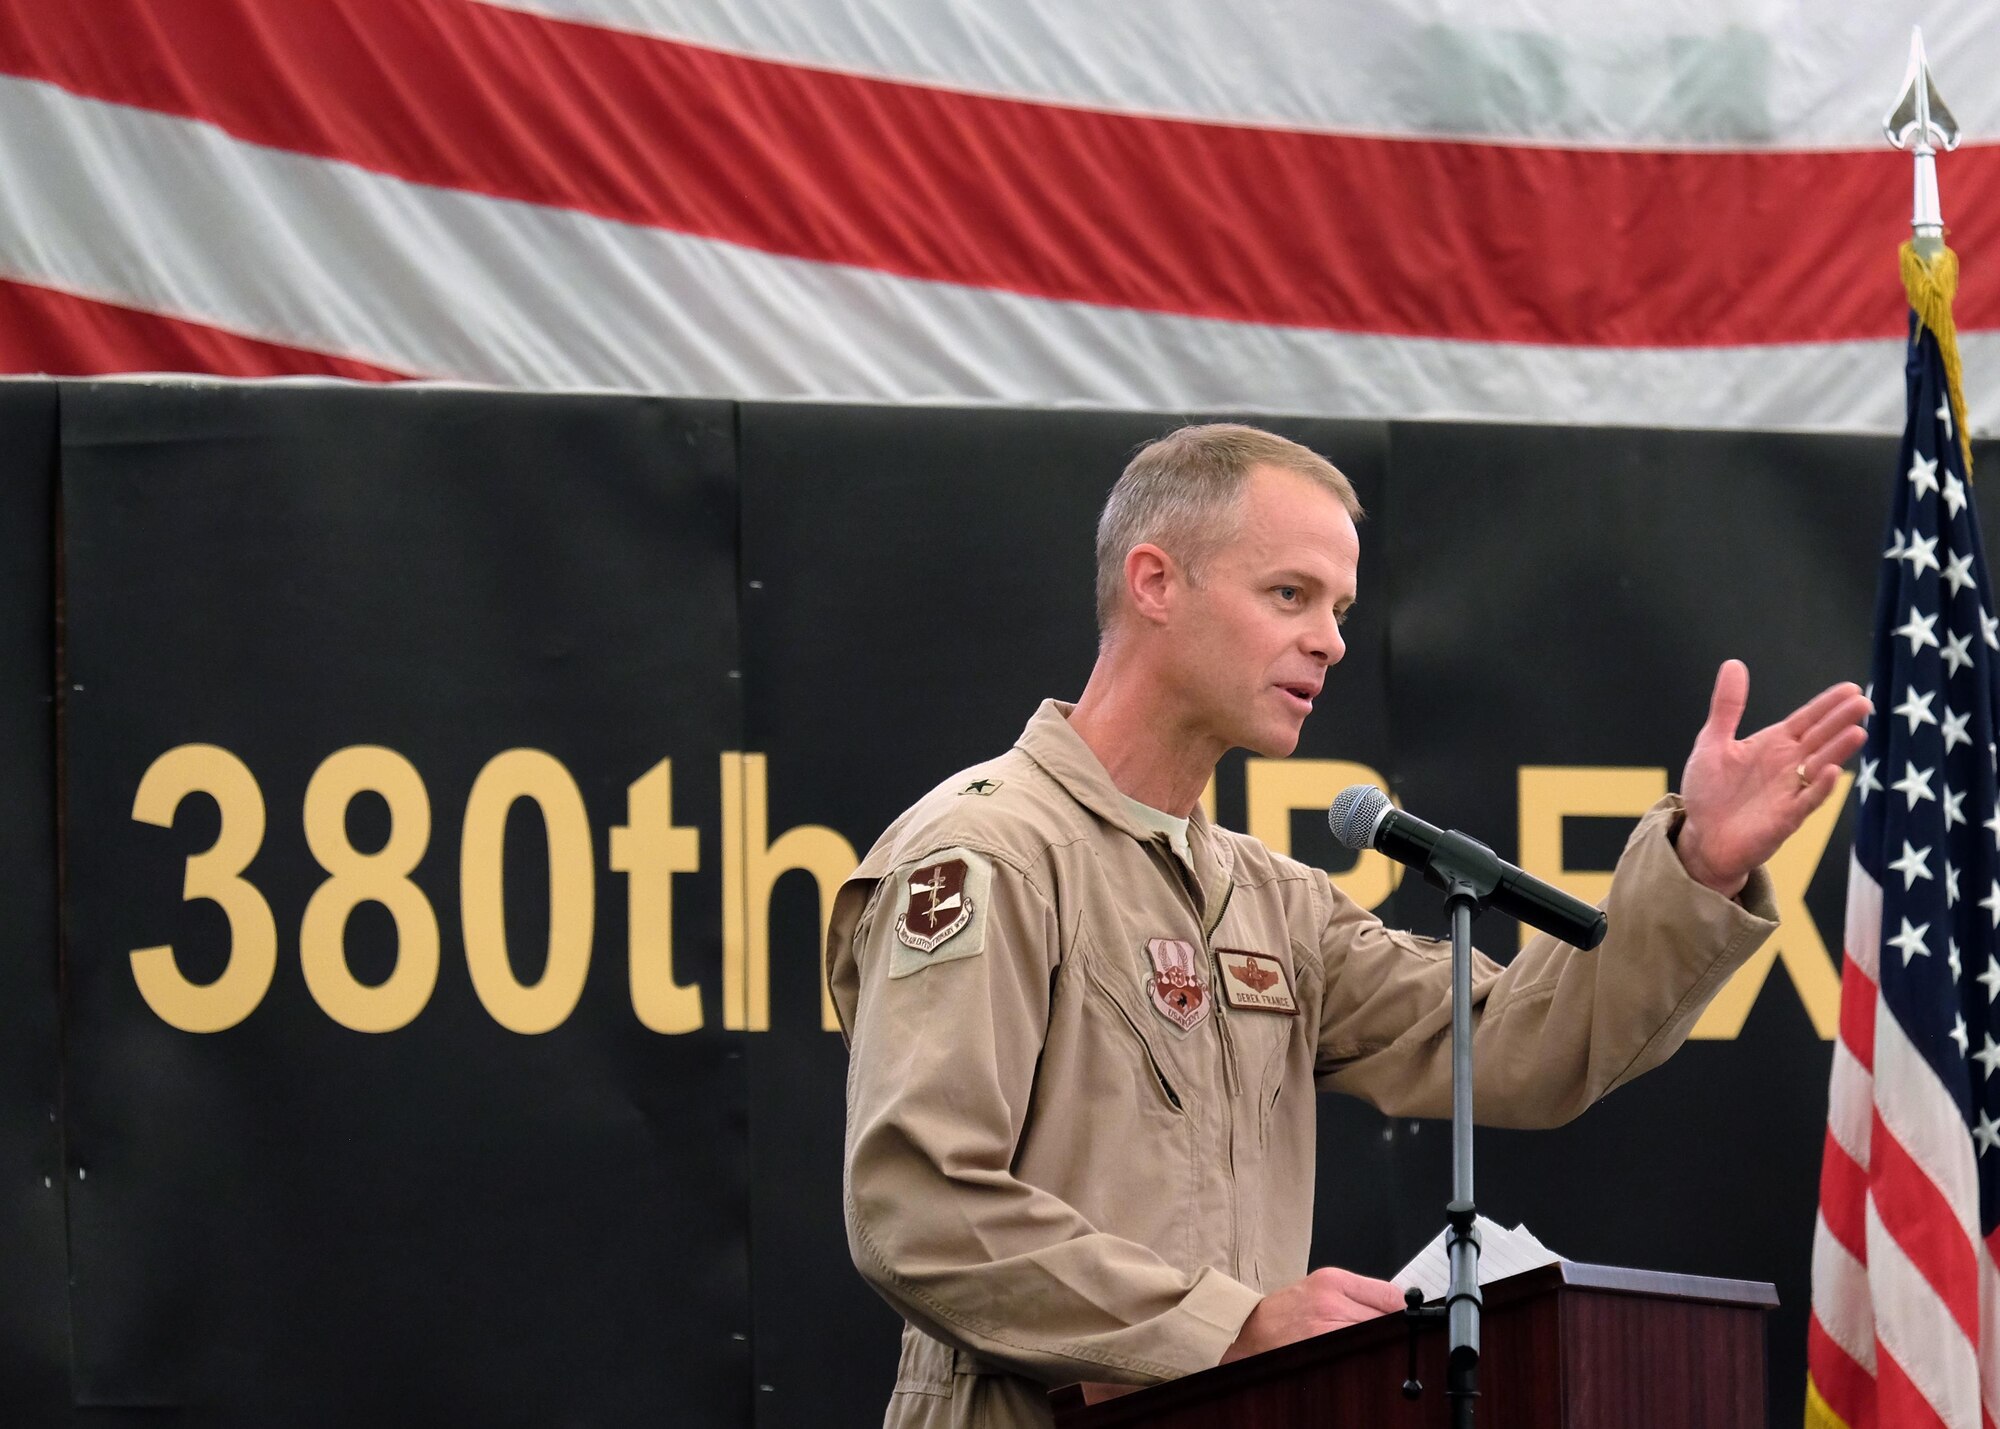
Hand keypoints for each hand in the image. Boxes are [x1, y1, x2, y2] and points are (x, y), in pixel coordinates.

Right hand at [1220, 1266, 1403, 1362]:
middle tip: (1393, 1334)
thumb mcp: (1320, 1286)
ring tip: (1369, 1343)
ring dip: (1381, 1343)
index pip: (1389, 1294)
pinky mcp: (1323, 1350)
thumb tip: (1396, 1306)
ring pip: (1376, 1337)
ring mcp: (1327, 1329)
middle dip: (1392, 1327)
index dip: (1403, 1308)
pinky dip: (1365, 1355)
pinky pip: (1359, 1354)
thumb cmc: (1285, 1311)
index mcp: (1332, 1280)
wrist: (1250, 1331)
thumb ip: (1356, 1292)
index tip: (1410, 1315)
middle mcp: (1331, 1302)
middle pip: (1386, 1318)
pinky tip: (1358, 1354)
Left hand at [1676, 660, 1870, 897]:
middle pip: (1820, 738)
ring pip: (1820, 766)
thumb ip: (1727, 706)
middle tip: (1864, 703)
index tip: (1852, 689)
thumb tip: (1733, 664)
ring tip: (1858, 731)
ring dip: (1838, 751)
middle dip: (1841, 721)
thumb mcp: (1712, 742)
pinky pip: (1806, 800)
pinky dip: (1819, 787)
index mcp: (1773, 745)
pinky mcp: (1785, 818)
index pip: (1806, 720)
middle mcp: (1787, 765)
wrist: (1701, 836)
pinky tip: (1831, 771)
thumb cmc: (1710, 791)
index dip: (1827, 705)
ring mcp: (1789, 791)